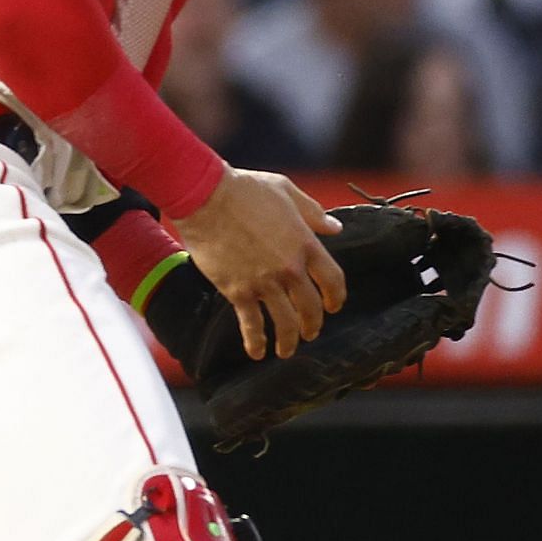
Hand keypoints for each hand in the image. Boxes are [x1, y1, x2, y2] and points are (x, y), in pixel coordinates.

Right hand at [170, 168, 346, 361]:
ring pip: (286, 323)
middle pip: (311, 308)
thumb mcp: (285, 191)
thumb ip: (312, 212)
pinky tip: (257, 352)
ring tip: (286, 349)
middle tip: (310, 331)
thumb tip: (335, 227)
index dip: (336, 297)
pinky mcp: (238, 291)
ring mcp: (264, 282)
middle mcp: (289, 268)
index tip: (333, 305)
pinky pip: (252, 324)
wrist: (205, 197)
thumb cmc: (244, 188)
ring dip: (289, 341)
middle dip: (313, 324)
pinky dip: (255, 342)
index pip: (333, 280)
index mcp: (305, 244)